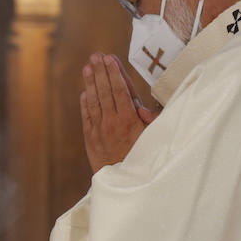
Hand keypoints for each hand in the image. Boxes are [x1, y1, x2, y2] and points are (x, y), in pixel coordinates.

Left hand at [79, 53, 158, 172]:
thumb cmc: (148, 159)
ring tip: (88, 67)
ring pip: (94, 102)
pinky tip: (84, 93)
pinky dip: (85, 104)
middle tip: (96, 56)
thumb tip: (143, 107)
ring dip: (90, 83)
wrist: (127, 185)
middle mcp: (113, 123)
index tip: (110, 58)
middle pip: (105, 91)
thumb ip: (152, 121)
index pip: (121, 90)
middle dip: (101, 72)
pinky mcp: (91, 140)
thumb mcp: (156, 139)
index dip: (115, 73)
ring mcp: (100, 131)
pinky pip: (86, 118)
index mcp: (130, 120)